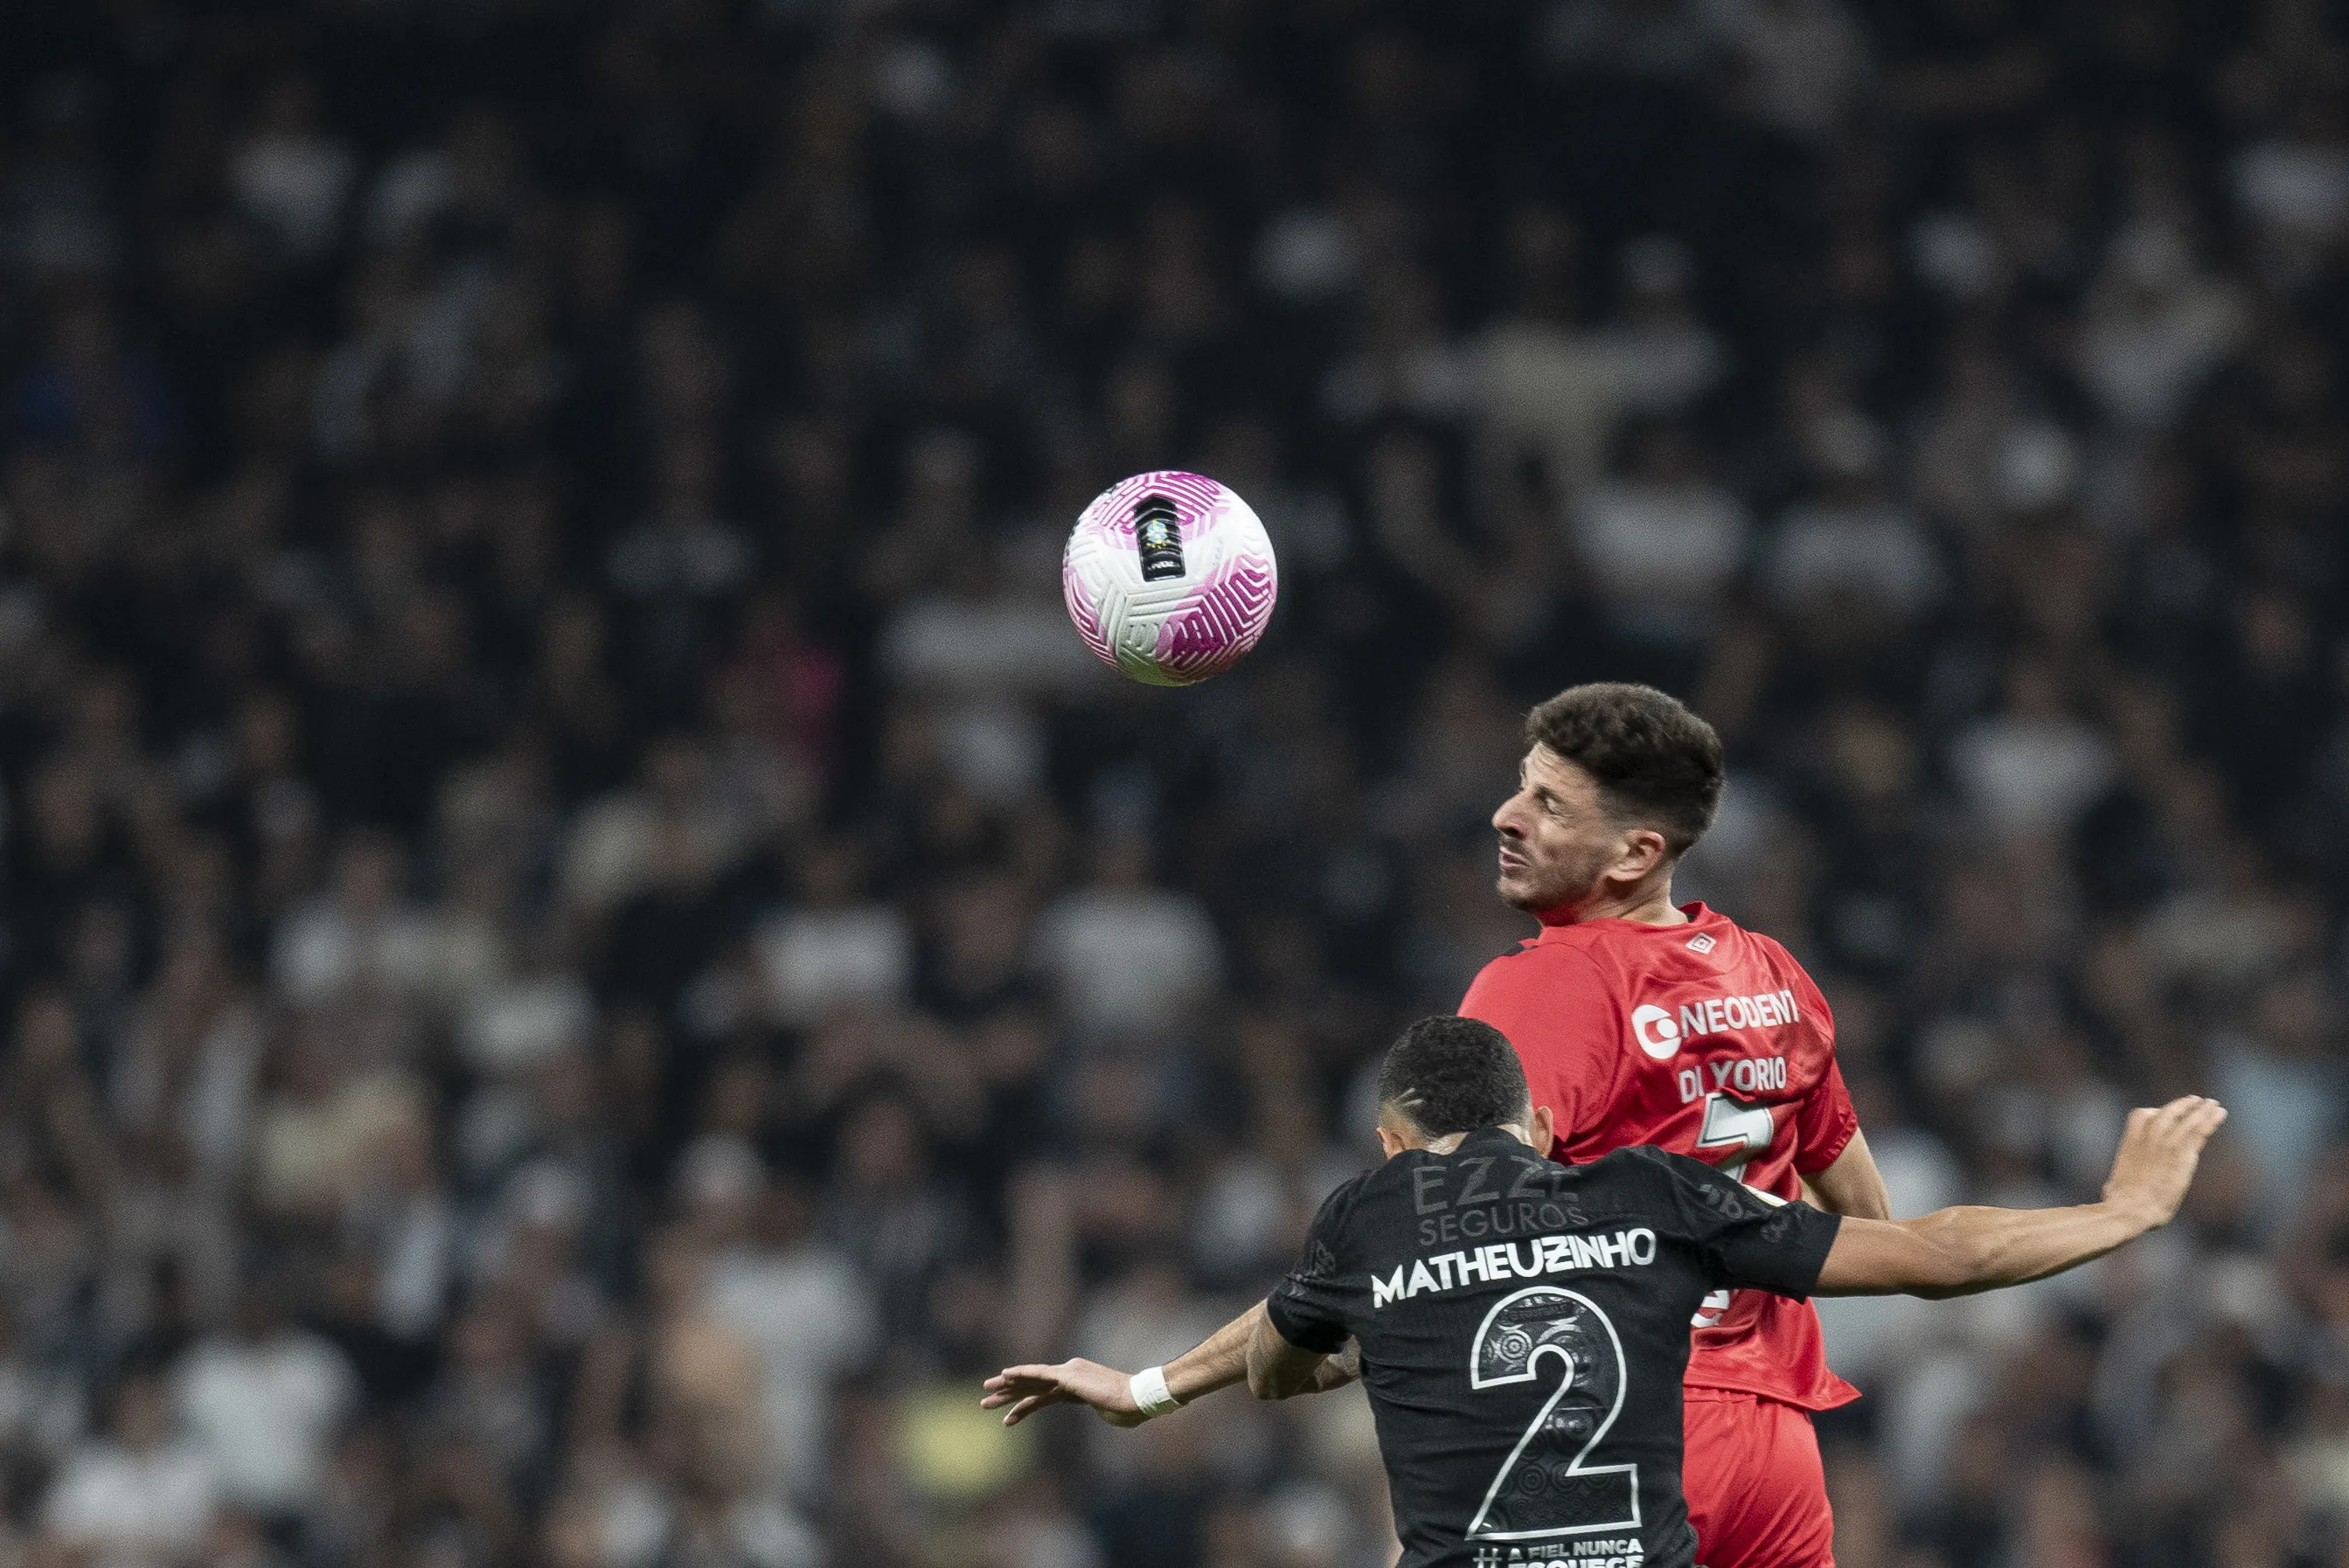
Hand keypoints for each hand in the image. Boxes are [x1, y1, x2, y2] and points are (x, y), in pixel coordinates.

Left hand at [980, 1359, 1146, 1427]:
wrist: (1137, 1399)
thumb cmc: (1128, 1409)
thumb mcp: (1107, 1414)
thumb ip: (1101, 1411)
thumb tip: (1105, 1414)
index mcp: (1076, 1385)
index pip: (1043, 1395)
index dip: (1024, 1404)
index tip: (1008, 1414)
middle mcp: (1068, 1375)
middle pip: (1031, 1386)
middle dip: (1007, 1393)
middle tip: (985, 1400)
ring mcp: (1067, 1374)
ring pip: (1030, 1382)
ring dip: (1006, 1388)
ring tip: (985, 1394)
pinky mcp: (1067, 1376)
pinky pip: (1039, 1375)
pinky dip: (1021, 1374)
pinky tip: (1005, 1376)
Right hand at [2102, 1096, 2227, 1228]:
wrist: (2129, 1207)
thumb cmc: (2119, 1203)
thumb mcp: (2114, 1185)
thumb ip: (2117, 1182)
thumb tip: (2110, 1189)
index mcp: (2130, 1142)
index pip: (2143, 1115)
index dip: (2156, 1111)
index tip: (2164, 1111)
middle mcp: (2148, 1138)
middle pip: (2167, 1112)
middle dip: (2182, 1105)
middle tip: (2195, 1100)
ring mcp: (2165, 1145)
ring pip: (2188, 1120)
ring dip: (2202, 1110)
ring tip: (2213, 1104)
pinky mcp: (2181, 1155)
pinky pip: (2199, 1131)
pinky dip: (2211, 1121)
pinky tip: (2220, 1113)